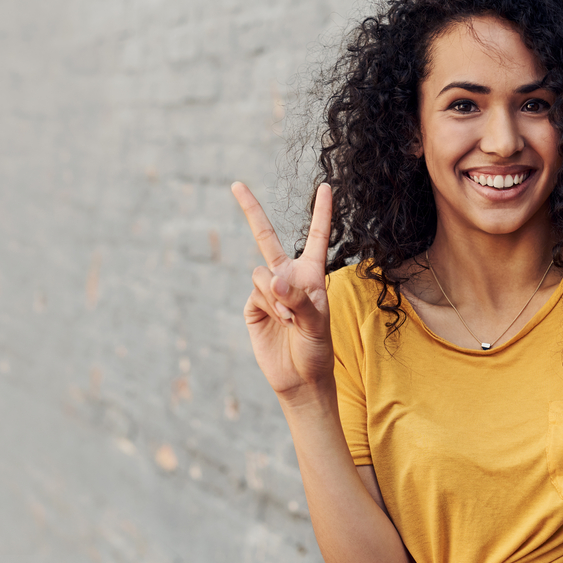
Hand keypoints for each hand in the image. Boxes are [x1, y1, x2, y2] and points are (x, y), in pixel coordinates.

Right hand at [231, 182, 334, 400]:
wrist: (299, 378)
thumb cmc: (317, 349)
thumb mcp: (317, 323)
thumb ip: (298, 299)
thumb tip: (273, 278)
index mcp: (312, 274)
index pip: (317, 236)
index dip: (322, 211)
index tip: (326, 186)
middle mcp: (288, 276)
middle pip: (266, 238)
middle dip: (251, 211)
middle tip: (236, 185)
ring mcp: (268, 290)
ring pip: (262, 274)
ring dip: (276, 296)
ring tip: (290, 320)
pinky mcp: (253, 306)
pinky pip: (255, 292)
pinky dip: (268, 305)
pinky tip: (279, 322)